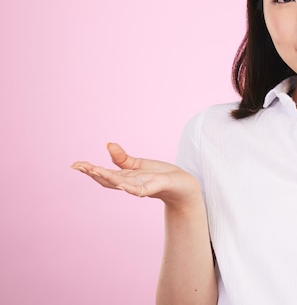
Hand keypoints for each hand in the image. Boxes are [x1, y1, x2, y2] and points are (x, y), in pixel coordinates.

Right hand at [71, 143, 200, 206]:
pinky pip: (141, 189)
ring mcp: (142, 187)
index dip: (89, 170)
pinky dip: (131, 188)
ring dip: (108, 178)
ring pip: (122, 184)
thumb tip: (108, 145)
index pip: (103, 174)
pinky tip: (123, 184)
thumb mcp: (139, 164)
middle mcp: (130, 184)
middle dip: (93, 173)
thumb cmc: (161, 176)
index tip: (75, 164)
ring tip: (94, 170)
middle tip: (79, 166)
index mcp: (126, 177)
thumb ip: (123, 159)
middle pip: (108, 180)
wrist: (183, 186)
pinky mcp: (155, 188)